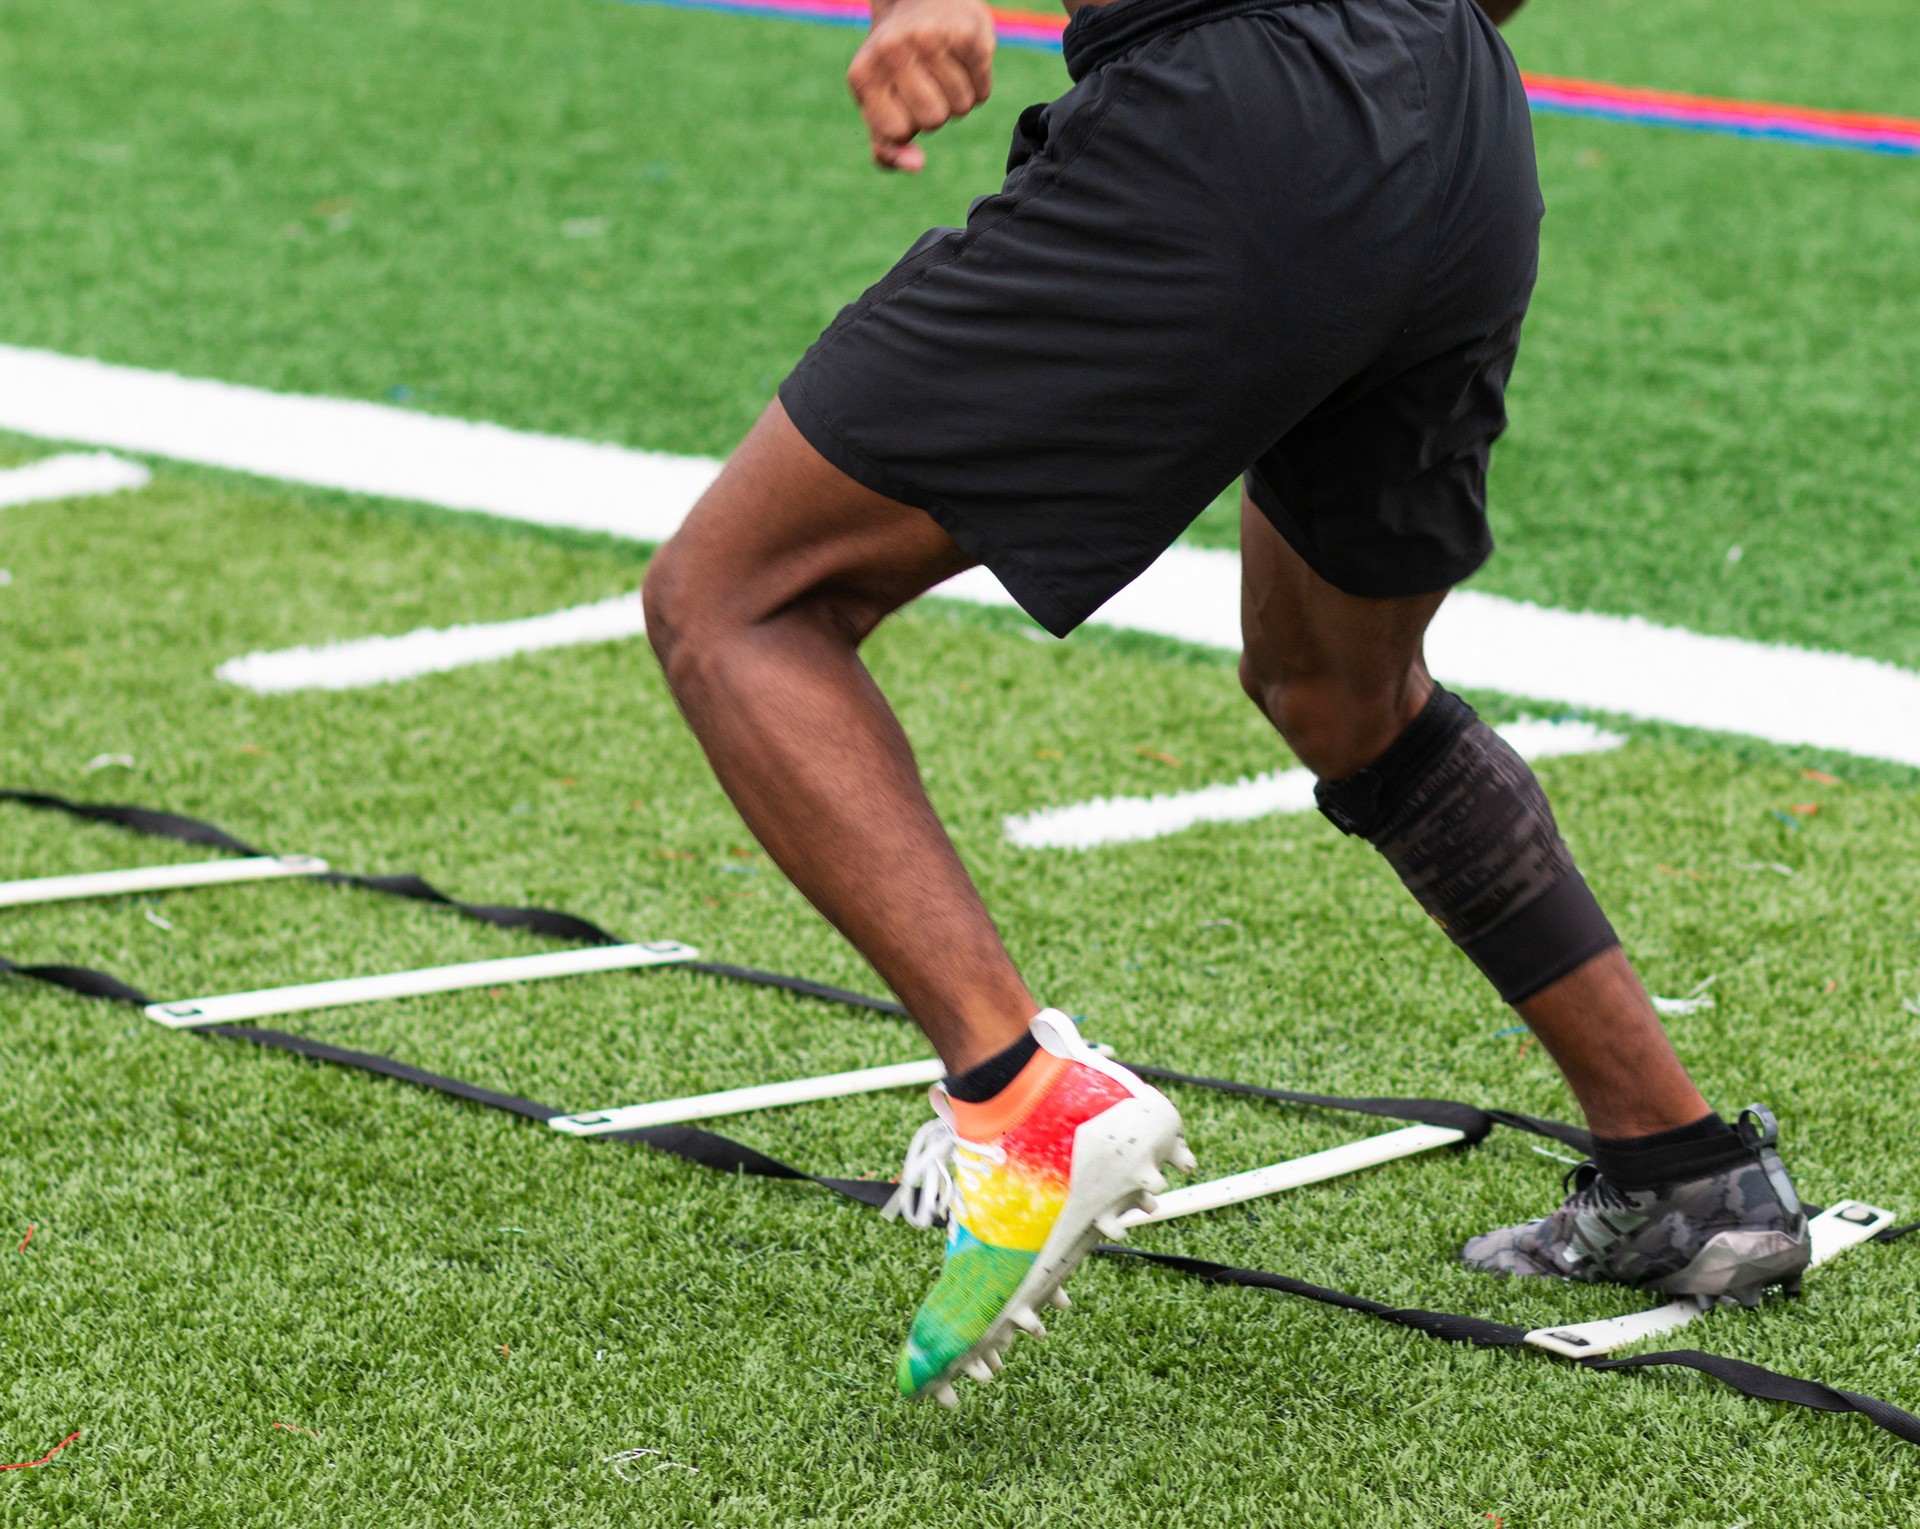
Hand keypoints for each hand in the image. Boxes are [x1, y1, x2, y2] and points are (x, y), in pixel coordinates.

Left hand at [847, 0, 994, 171]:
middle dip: (936, 111)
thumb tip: (915, 166)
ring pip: (961, 107)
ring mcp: (931, 37)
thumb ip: (887, 146)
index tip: (902, 99)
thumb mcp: (878, 102)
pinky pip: (982, 91)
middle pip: (933, 120)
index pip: (898, 132)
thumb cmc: (896, 63)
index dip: (908, 123)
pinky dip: (978, 85)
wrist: (920, 0)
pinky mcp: (967, 32)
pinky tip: (964, 62)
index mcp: (863, 72)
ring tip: (945, 70)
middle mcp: (893, 49)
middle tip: (927, 82)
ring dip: (959, 98)